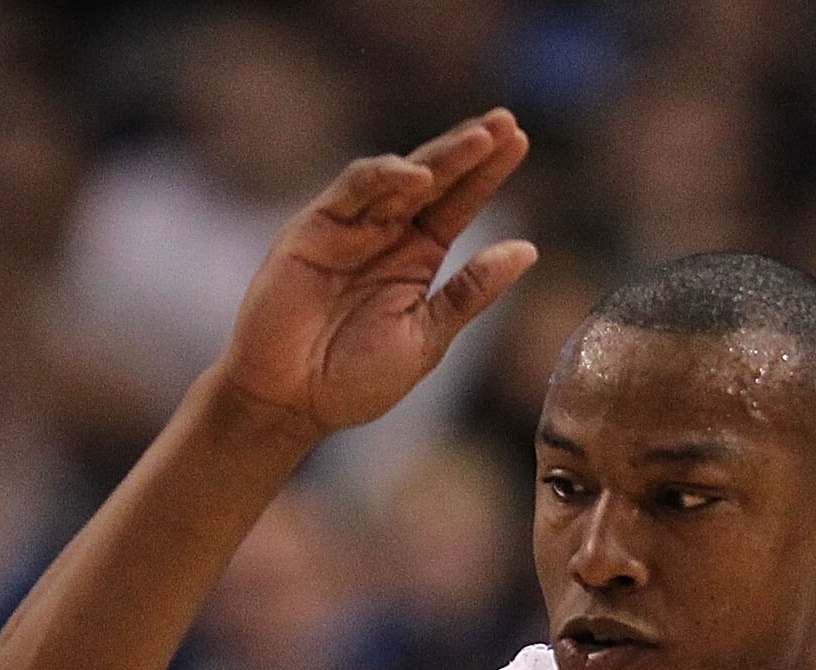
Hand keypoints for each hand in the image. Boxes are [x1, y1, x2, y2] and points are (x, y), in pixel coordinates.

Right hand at [218, 109, 537, 433]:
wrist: (287, 402)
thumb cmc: (353, 380)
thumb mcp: (426, 338)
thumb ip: (470, 292)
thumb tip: (527, 249)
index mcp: (416, 259)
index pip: (458, 205)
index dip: (488, 173)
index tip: (521, 141)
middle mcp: (385, 235)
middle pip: (434, 180)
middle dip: (469, 148)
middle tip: (506, 121)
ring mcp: (349, 228)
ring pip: (398, 176)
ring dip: (439, 156)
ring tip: (480, 139)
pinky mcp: (312, 228)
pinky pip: (351, 191)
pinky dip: (384, 178)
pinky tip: (421, 176)